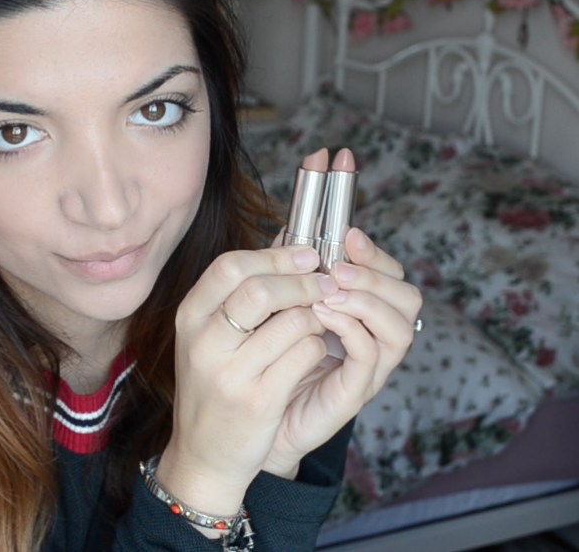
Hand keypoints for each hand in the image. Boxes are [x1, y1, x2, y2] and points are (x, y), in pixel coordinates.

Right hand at [155, 244, 340, 518]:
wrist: (203, 453)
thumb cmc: (214, 386)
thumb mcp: (211, 334)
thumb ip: (241, 289)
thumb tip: (288, 238)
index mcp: (190, 317)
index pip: (230, 266)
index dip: (276, 255)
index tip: (307, 255)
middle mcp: (203, 342)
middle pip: (260, 289)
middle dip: (303, 282)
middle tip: (324, 284)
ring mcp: (229, 373)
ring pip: (293, 322)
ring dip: (316, 318)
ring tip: (316, 325)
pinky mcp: (258, 401)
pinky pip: (305, 355)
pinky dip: (318, 348)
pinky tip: (312, 353)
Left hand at [261, 226, 422, 476]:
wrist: (247, 423)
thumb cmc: (265, 362)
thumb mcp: (277, 309)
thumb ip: (290, 274)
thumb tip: (290, 230)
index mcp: (361, 315)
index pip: (391, 275)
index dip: (374, 253)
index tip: (347, 234)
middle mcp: (374, 339)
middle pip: (407, 298)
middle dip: (375, 274)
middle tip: (337, 267)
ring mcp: (368, 368)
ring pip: (400, 327)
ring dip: (366, 300)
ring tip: (329, 290)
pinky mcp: (353, 392)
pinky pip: (371, 356)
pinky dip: (351, 329)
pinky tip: (322, 315)